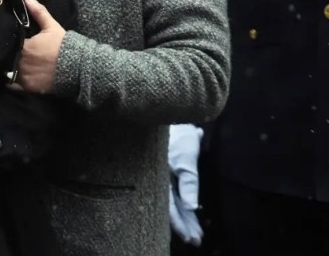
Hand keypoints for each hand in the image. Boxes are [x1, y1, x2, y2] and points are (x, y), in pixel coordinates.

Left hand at [10, 0, 64, 93]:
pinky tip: (8, 76)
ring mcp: (23, 76)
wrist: (77, 68)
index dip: (5, 42)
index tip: (3, 40)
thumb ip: (39, 12)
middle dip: (4, 55)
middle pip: (6, 58)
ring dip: (5, 67)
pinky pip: (12, 85)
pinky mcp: (28, 87)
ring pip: (7, 71)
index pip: (8, 43)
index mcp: (24, 47)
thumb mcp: (52, 27)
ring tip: (3, 63)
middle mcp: (20, 62)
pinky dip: (9, 81)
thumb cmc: (64, 46)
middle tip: (2, 52)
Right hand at [169, 124, 203, 244]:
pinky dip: (182, 204)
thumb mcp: (185, 158)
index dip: (181, 223)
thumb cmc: (176, 135)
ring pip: (173, 202)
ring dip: (185, 217)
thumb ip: (188, 182)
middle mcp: (158, 180)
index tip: (193, 237)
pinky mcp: (167, 171)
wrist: (169, 113)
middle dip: (184, 225)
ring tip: (197, 232)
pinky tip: (189, 212)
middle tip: (196, 240)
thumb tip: (192, 206)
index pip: (171, 207)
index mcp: (159, 178)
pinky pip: (174, 193)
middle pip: (171, 208)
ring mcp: (162, 176)